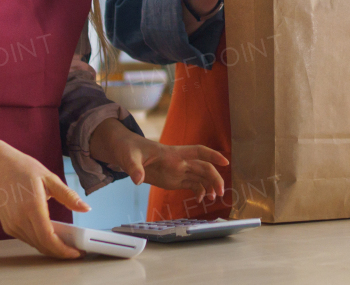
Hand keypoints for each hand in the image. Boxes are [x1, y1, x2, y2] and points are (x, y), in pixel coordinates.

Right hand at [0, 139, 89, 259]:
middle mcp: (19, 219)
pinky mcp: (8, 226)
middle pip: (42, 245)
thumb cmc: (21, 168)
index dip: (63, 249)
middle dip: (60, 251)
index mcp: (32, 206)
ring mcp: (12, 224)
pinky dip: (40, 240)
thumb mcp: (49, 178)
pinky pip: (27, 238)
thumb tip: (86, 208)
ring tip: (66, 242)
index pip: (48, 237)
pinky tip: (50, 235)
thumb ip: (68, 196)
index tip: (76, 252)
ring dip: (50, 247)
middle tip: (75, 249)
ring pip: (34, 243)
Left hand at [92, 121, 227, 202]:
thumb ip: (134, 169)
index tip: (225, 162)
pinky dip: (199, 191)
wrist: (124, 150)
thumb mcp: (128, 157)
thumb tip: (137, 180)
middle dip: (214, 178)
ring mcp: (177, 171)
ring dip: (210, 186)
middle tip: (220, 192)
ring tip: (214, 198)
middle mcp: (179, 162)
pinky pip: (192, 184)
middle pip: (203, 167)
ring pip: (200, 177)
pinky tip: (200, 200)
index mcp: (172, 154)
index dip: (212, 156)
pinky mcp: (174, 179)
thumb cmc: (128, 149)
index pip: (197, 152)